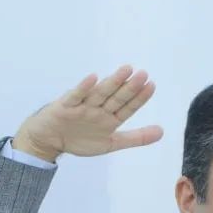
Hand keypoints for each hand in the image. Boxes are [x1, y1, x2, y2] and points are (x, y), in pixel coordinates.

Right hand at [12, 64, 163, 161]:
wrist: (49, 140)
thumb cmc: (80, 138)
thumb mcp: (112, 142)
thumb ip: (136, 138)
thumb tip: (162, 132)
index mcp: (110, 118)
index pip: (127, 107)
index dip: (139, 98)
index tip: (151, 85)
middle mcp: (98, 109)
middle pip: (116, 98)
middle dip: (129, 88)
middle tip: (143, 74)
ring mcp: (83, 106)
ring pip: (100, 94)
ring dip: (112, 82)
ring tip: (126, 70)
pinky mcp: (66, 107)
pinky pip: (76, 96)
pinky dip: (83, 88)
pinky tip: (93, 77)